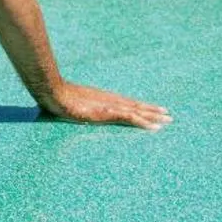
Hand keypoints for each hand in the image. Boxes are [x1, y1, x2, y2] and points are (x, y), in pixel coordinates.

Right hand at [42, 82, 170, 129]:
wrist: (53, 93)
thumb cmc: (58, 98)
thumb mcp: (70, 104)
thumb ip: (75, 108)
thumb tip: (70, 112)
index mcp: (102, 98)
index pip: (125, 103)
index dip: (139, 106)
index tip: (152, 109)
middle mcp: (109, 100)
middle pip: (135, 105)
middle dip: (152, 110)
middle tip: (168, 115)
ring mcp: (109, 105)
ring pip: (137, 111)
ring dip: (153, 116)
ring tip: (167, 120)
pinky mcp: (107, 112)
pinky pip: (130, 118)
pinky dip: (144, 122)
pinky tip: (155, 127)